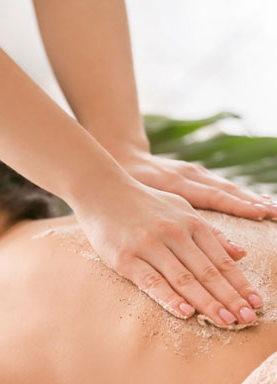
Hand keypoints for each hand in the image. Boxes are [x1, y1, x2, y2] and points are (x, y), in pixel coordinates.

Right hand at [73, 180, 263, 326]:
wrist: (101, 190)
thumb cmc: (142, 202)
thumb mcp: (181, 209)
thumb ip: (209, 232)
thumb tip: (240, 253)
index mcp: (191, 223)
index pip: (221, 260)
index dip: (240, 284)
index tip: (256, 304)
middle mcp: (174, 234)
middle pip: (208, 272)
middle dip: (230, 298)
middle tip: (247, 321)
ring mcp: (149, 246)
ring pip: (184, 279)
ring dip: (207, 302)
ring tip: (226, 322)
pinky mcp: (125, 258)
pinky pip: (151, 281)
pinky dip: (169, 297)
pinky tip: (185, 312)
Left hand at [115, 148, 276, 220]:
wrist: (122, 158)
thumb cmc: (128, 184)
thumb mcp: (140, 198)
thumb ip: (163, 213)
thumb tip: (179, 226)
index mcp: (177, 181)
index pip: (214, 195)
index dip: (238, 205)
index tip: (261, 213)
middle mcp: (190, 174)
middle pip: (227, 190)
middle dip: (253, 203)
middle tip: (276, 214)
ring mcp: (194, 172)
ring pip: (227, 187)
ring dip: (250, 199)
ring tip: (273, 210)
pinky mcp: (195, 173)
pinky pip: (221, 186)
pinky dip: (239, 195)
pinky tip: (256, 203)